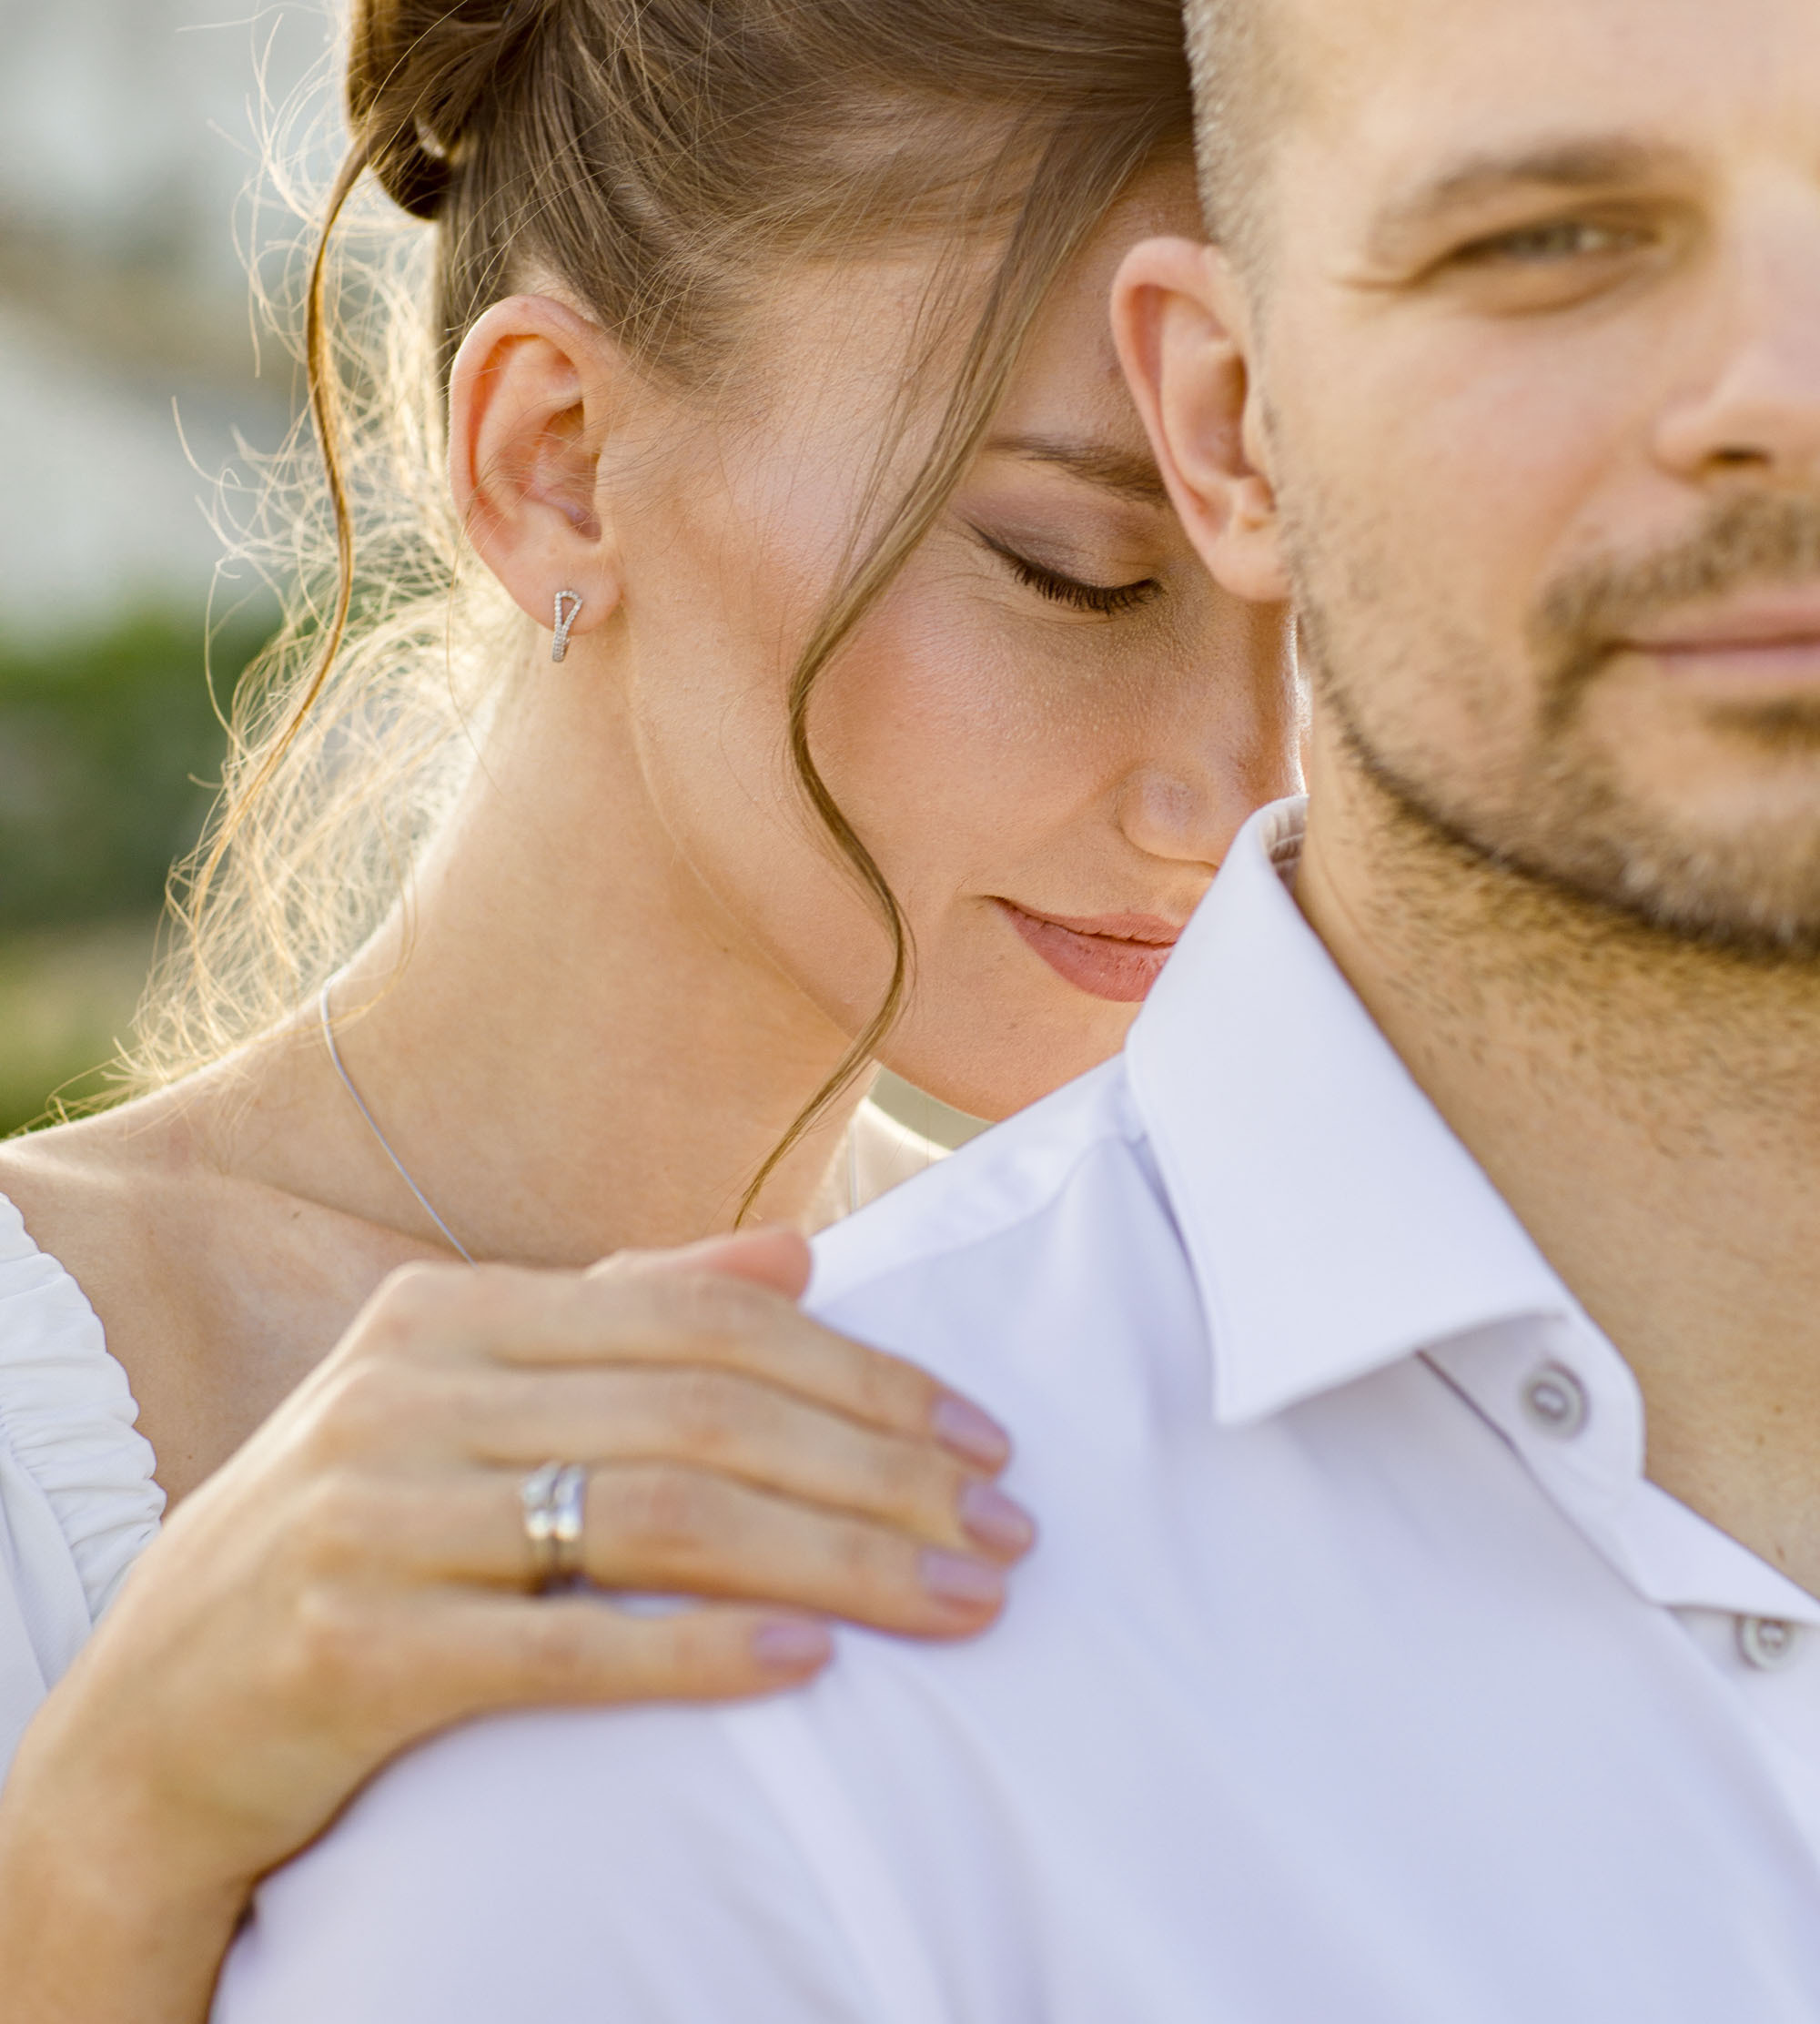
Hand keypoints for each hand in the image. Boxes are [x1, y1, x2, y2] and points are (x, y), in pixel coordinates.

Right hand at [0, 1231, 1030, 2019]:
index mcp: (448, 1314)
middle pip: (703, 1414)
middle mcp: (408, 1391)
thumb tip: (800, 1255)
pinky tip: (809, 1665)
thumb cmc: (350, 1546)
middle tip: (1007, 1532)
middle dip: (880, 1472)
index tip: (981, 1436)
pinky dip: (697, 1653)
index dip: (859, 1372)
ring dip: (834, 1561)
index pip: (702, 1321)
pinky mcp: (350, 1649)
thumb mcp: (463, 1404)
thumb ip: (623, 1320)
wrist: (144, 1725)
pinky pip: (561, 1644)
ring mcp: (373, 1516)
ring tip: (957, 1602)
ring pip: (658, 1517)